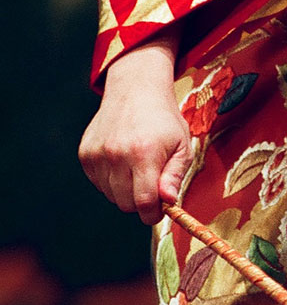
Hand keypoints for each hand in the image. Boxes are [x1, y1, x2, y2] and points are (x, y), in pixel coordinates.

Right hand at [79, 32, 192, 223]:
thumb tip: (168, 201)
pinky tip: (123, 161)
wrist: (135, 91)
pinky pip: (99, 184)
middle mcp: (116, 155)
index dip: (153, 213)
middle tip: (152, 183)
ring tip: (138, 167)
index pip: (143, 202)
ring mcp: (97, 154)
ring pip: (111, 196)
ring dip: (126, 190)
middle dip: (141, 201)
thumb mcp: (182, 145)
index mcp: (143, 153)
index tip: (160, 210)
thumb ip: (175, 175)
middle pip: (125, 204)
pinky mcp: (85, 154)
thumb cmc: (164, 120)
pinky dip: (112, 180)